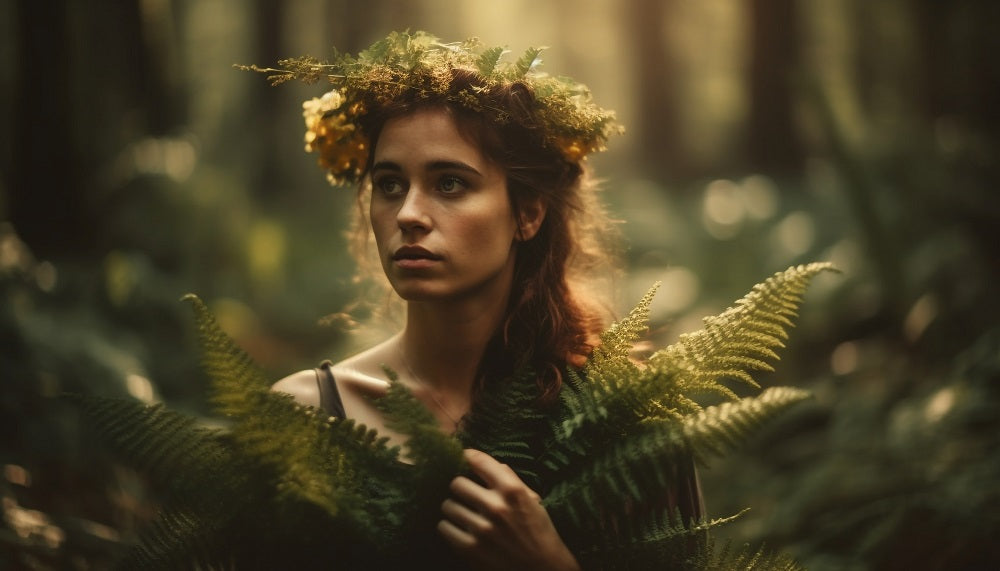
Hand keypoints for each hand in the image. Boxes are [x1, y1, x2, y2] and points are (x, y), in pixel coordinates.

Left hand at [437, 449, 579, 570]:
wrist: (543, 570)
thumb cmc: (539, 533)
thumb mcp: (533, 501)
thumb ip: (512, 480)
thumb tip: (492, 463)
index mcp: (513, 491)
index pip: (480, 462)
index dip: (468, 456)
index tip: (464, 457)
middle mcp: (496, 507)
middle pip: (457, 483)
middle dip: (460, 487)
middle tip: (464, 493)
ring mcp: (482, 529)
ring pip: (447, 505)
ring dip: (453, 508)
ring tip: (462, 513)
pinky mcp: (470, 549)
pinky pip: (444, 527)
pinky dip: (449, 527)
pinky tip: (459, 528)